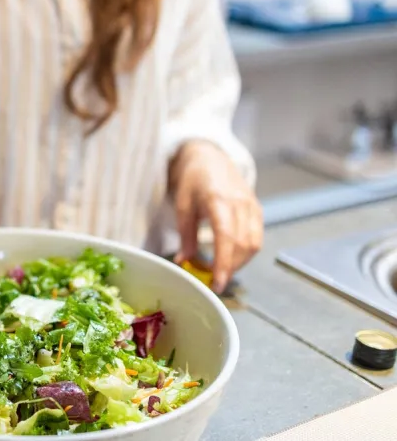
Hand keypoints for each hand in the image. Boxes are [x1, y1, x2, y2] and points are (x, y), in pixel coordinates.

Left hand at [169, 141, 262, 293]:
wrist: (210, 157)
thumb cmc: (193, 180)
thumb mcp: (182, 205)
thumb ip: (185, 235)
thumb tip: (183, 261)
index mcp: (218, 199)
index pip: (226, 237)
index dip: (223, 262)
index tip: (218, 282)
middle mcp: (240, 202)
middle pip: (242, 245)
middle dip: (230, 268)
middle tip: (213, 281)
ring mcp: (252, 205)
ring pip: (254, 244)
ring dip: (239, 263)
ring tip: (221, 271)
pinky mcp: (257, 209)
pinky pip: (257, 237)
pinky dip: (246, 253)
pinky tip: (231, 258)